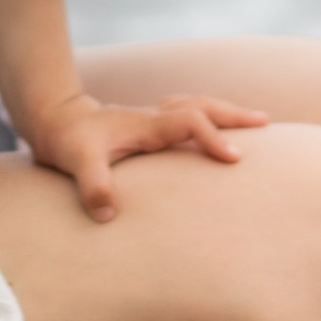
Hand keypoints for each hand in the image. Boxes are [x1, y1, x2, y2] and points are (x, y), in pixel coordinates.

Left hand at [23, 92, 268, 223]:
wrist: (54, 119)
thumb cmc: (68, 141)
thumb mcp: (76, 162)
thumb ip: (93, 186)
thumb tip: (108, 215)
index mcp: (146, 125)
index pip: (190, 122)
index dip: (213, 138)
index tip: (234, 159)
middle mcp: (154, 117)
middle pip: (202, 106)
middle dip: (235, 115)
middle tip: (266, 123)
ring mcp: (152, 117)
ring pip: (198, 104)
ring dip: (226, 111)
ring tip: (257, 120)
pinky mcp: (149, 123)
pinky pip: (188, 112)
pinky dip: (209, 114)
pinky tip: (217, 125)